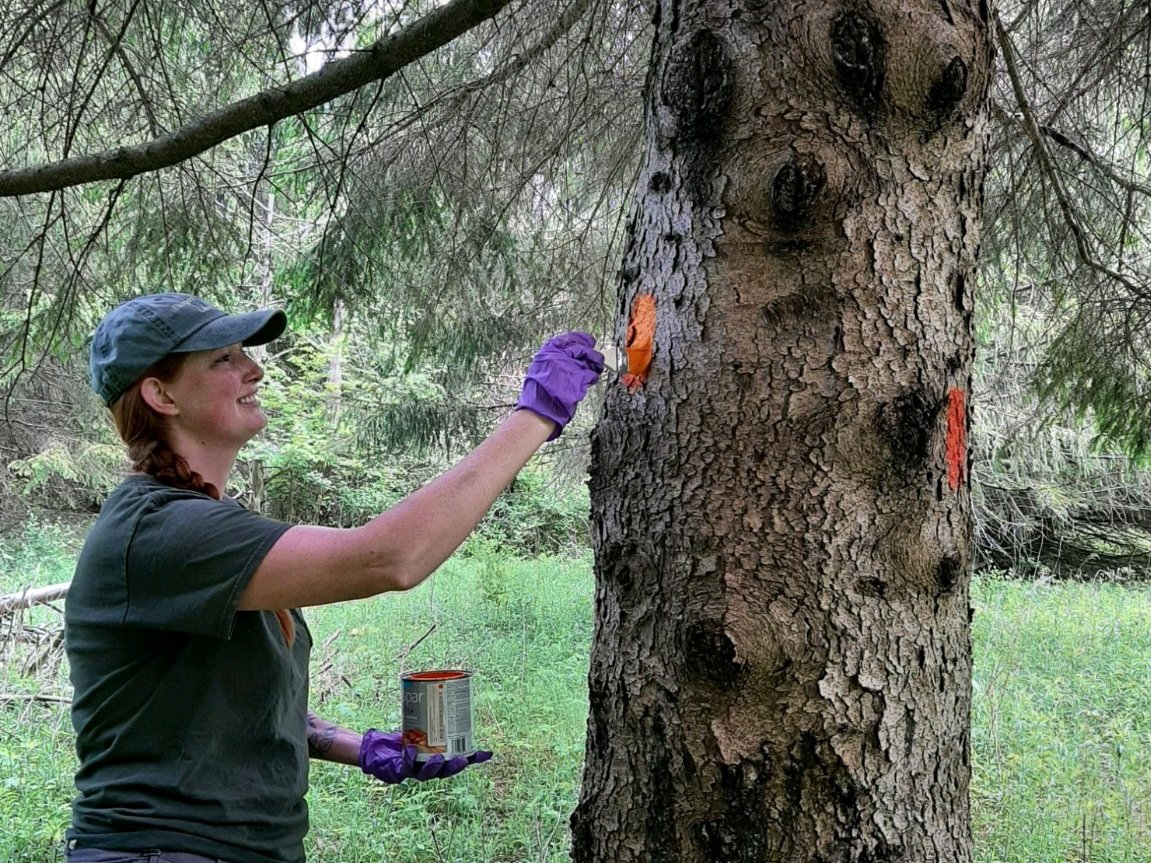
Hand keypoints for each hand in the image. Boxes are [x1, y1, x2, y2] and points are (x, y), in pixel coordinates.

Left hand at [358, 729, 491, 782]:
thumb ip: (432, 718)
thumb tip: (449, 693)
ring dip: (434, 767)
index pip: (457, 760)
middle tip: (463, 759)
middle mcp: (426, 769)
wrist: (376, 750)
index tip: (487, 753)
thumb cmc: (401, 739)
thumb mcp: (419, 727)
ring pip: (426, 774)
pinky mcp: (397, 771)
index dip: (473, 759)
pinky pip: (404, 766)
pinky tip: (411, 750)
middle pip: (445, 772)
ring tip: (439, 758)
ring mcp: (412, 772)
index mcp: (436, 760)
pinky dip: (409, 758)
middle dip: (455, 766)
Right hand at [515, 332, 604, 439]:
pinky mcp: (578, 377)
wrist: (539, 410)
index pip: (566, 339)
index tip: (587, 340)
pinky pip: (591, 374)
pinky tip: (590, 381)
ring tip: (596, 368)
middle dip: (590, 352)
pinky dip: (592, 378)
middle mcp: (558, 356)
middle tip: (596, 356)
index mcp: (547, 353)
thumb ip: (553, 361)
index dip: (579, 339)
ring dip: (595, 364)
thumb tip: (566, 357)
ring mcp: (568, 366)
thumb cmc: (538, 395)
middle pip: (580, 347)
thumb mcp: (539, 371)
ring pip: (589, 359)